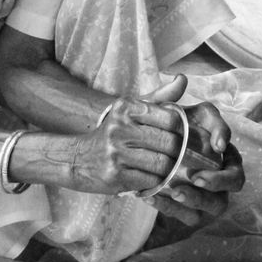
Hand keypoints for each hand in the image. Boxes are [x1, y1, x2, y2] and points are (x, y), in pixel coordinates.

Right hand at [73, 95, 189, 193]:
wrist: (78, 158)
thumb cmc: (114, 133)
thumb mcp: (132, 110)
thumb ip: (160, 97)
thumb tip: (183, 79)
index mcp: (126, 108)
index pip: (170, 119)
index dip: (183, 130)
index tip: (184, 137)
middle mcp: (120, 128)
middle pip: (169, 143)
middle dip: (180, 152)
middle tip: (181, 156)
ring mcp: (116, 153)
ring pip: (162, 164)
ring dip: (170, 169)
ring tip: (168, 167)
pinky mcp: (115, 175)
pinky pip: (151, 181)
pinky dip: (157, 181)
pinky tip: (152, 177)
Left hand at [142, 75, 246, 224]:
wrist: (136, 159)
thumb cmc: (155, 135)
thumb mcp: (156, 116)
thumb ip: (167, 98)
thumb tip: (180, 78)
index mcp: (214, 142)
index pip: (227, 136)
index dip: (225, 138)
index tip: (217, 144)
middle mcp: (219, 169)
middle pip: (236, 178)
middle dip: (220, 179)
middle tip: (196, 176)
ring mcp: (210, 194)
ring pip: (218, 203)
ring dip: (199, 198)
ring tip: (176, 191)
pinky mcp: (194, 213)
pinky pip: (191, 217)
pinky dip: (173, 209)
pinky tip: (153, 198)